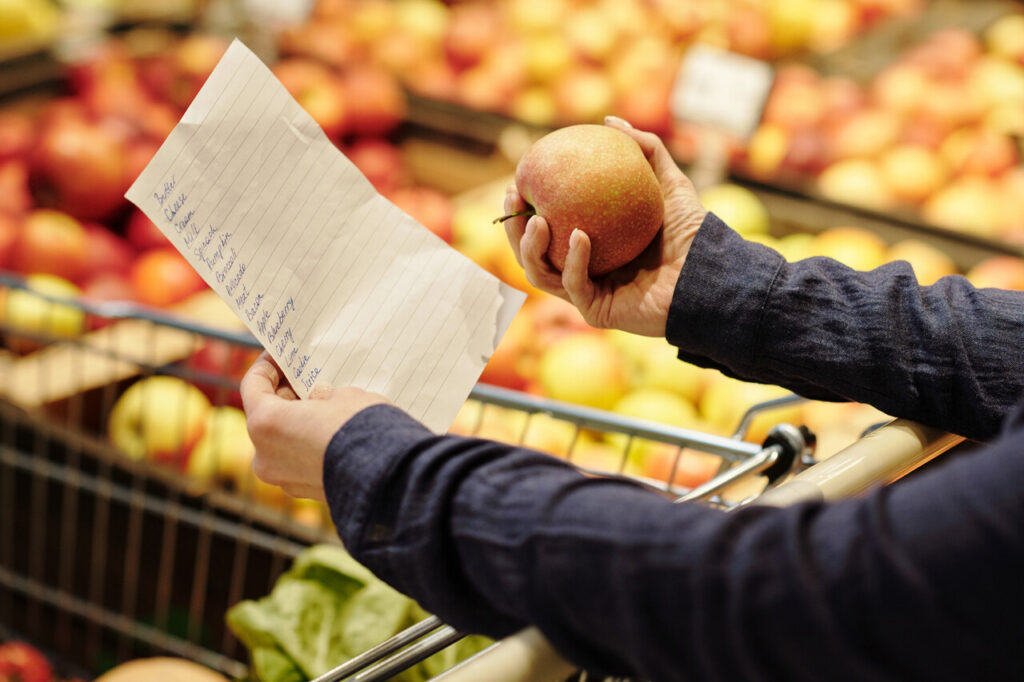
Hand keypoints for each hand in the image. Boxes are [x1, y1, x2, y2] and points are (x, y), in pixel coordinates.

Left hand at [240, 352, 389, 501]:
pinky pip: (300, 462)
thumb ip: (321, 395)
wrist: (389, 475)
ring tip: (324, 408)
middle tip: (306, 381)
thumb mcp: (342, 395)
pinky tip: (333, 434)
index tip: (282, 357)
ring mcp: (284, 479)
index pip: (253, 385)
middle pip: (266, 416)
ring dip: (298, 424)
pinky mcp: (305, 492)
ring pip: (283, 443)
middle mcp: (265, 456)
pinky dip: (310, 446)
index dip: (267, 366)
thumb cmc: (362, 426)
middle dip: (285, 397)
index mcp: (266, 424)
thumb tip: (318, 400)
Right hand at [504, 116, 706, 336]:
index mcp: (591, 246)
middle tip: (514, 197)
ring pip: (540, 274)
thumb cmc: (692, 233)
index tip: (518, 180)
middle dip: (513, 229)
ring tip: (538, 220)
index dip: (523, 208)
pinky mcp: (597, 312)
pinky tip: (580, 236)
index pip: (545, 229)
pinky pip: (574, 284)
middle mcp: (583, 271)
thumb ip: (644, 149)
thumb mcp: (668, 182)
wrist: (709, 274)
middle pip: (531, 254)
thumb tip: (609, 119)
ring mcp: (587, 294)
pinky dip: (574, 260)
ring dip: (531, 248)